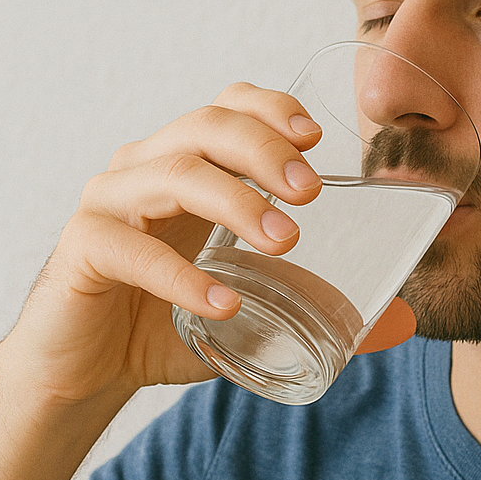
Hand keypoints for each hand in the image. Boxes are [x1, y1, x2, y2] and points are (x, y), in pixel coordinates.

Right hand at [2, 82, 414, 403]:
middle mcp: (145, 169)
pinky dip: (182, 276)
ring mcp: (108, 204)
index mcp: (187, 165)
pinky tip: (224, 302)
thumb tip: (399, 324)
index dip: (271, 109)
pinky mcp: (81, 249)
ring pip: (174, 173)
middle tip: (311, 194)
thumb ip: (316, 303)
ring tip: (285, 242)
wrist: (88, 371)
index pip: (229, 108)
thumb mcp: (252, 303)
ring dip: (236, 202)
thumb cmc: (169, 320)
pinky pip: (130, 248)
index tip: (316, 140)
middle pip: (206, 127)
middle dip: (266, 150)